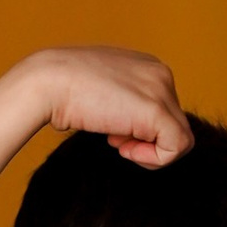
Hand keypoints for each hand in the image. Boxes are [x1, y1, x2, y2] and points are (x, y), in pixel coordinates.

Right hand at [22, 45, 191, 170]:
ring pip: (180, 139)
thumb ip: (121, 102)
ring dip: (150, 153)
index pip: (164, 109)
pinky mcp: (157, 110)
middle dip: (145, 140)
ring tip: (119, 144)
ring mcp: (161, 90)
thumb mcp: (100, 91)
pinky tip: (124, 150)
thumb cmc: (62, 89)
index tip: (112, 129)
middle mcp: (160, 73)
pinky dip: (153, 159)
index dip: (140, 129)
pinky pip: (176, 148)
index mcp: (147, 67)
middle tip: (113, 136)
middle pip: (173, 124)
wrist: (47, 82)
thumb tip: (129, 130)